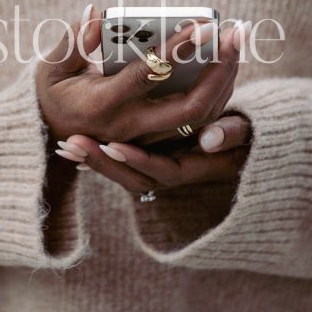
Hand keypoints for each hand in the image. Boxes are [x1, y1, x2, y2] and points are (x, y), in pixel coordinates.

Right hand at [36, 3, 244, 149]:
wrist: (53, 136)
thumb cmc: (53, 94)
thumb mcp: (52, 68)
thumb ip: (74, 41)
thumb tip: (96, 12)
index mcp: (103, 105)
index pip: (148, 76)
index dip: (177, 49)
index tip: (203, 24)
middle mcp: (131, 127)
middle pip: (190, 108)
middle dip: (220, 70)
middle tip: (236, 33)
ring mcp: (148, 139)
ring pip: (202, 117)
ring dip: (225, 79)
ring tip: (236, 39)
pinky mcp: (159, 140)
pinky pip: (199, 120)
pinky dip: (218, 90)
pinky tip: (226, 60)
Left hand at [60, 114, 250, 192]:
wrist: (235, 142)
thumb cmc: (242, 135)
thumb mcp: (244, 134)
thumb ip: (233, 135)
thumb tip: (210, 139)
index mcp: (195, 168)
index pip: (163, 171)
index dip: (139, 160)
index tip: (111, 146)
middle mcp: (173, 173)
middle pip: (133, 177)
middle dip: (103, 163)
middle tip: (73, 145)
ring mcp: (160, 168)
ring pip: (123, 173)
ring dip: (95, 162)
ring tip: (68, 147)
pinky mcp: (150, 159)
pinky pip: (121, 164)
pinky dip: (99, 157)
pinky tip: (74, 147)